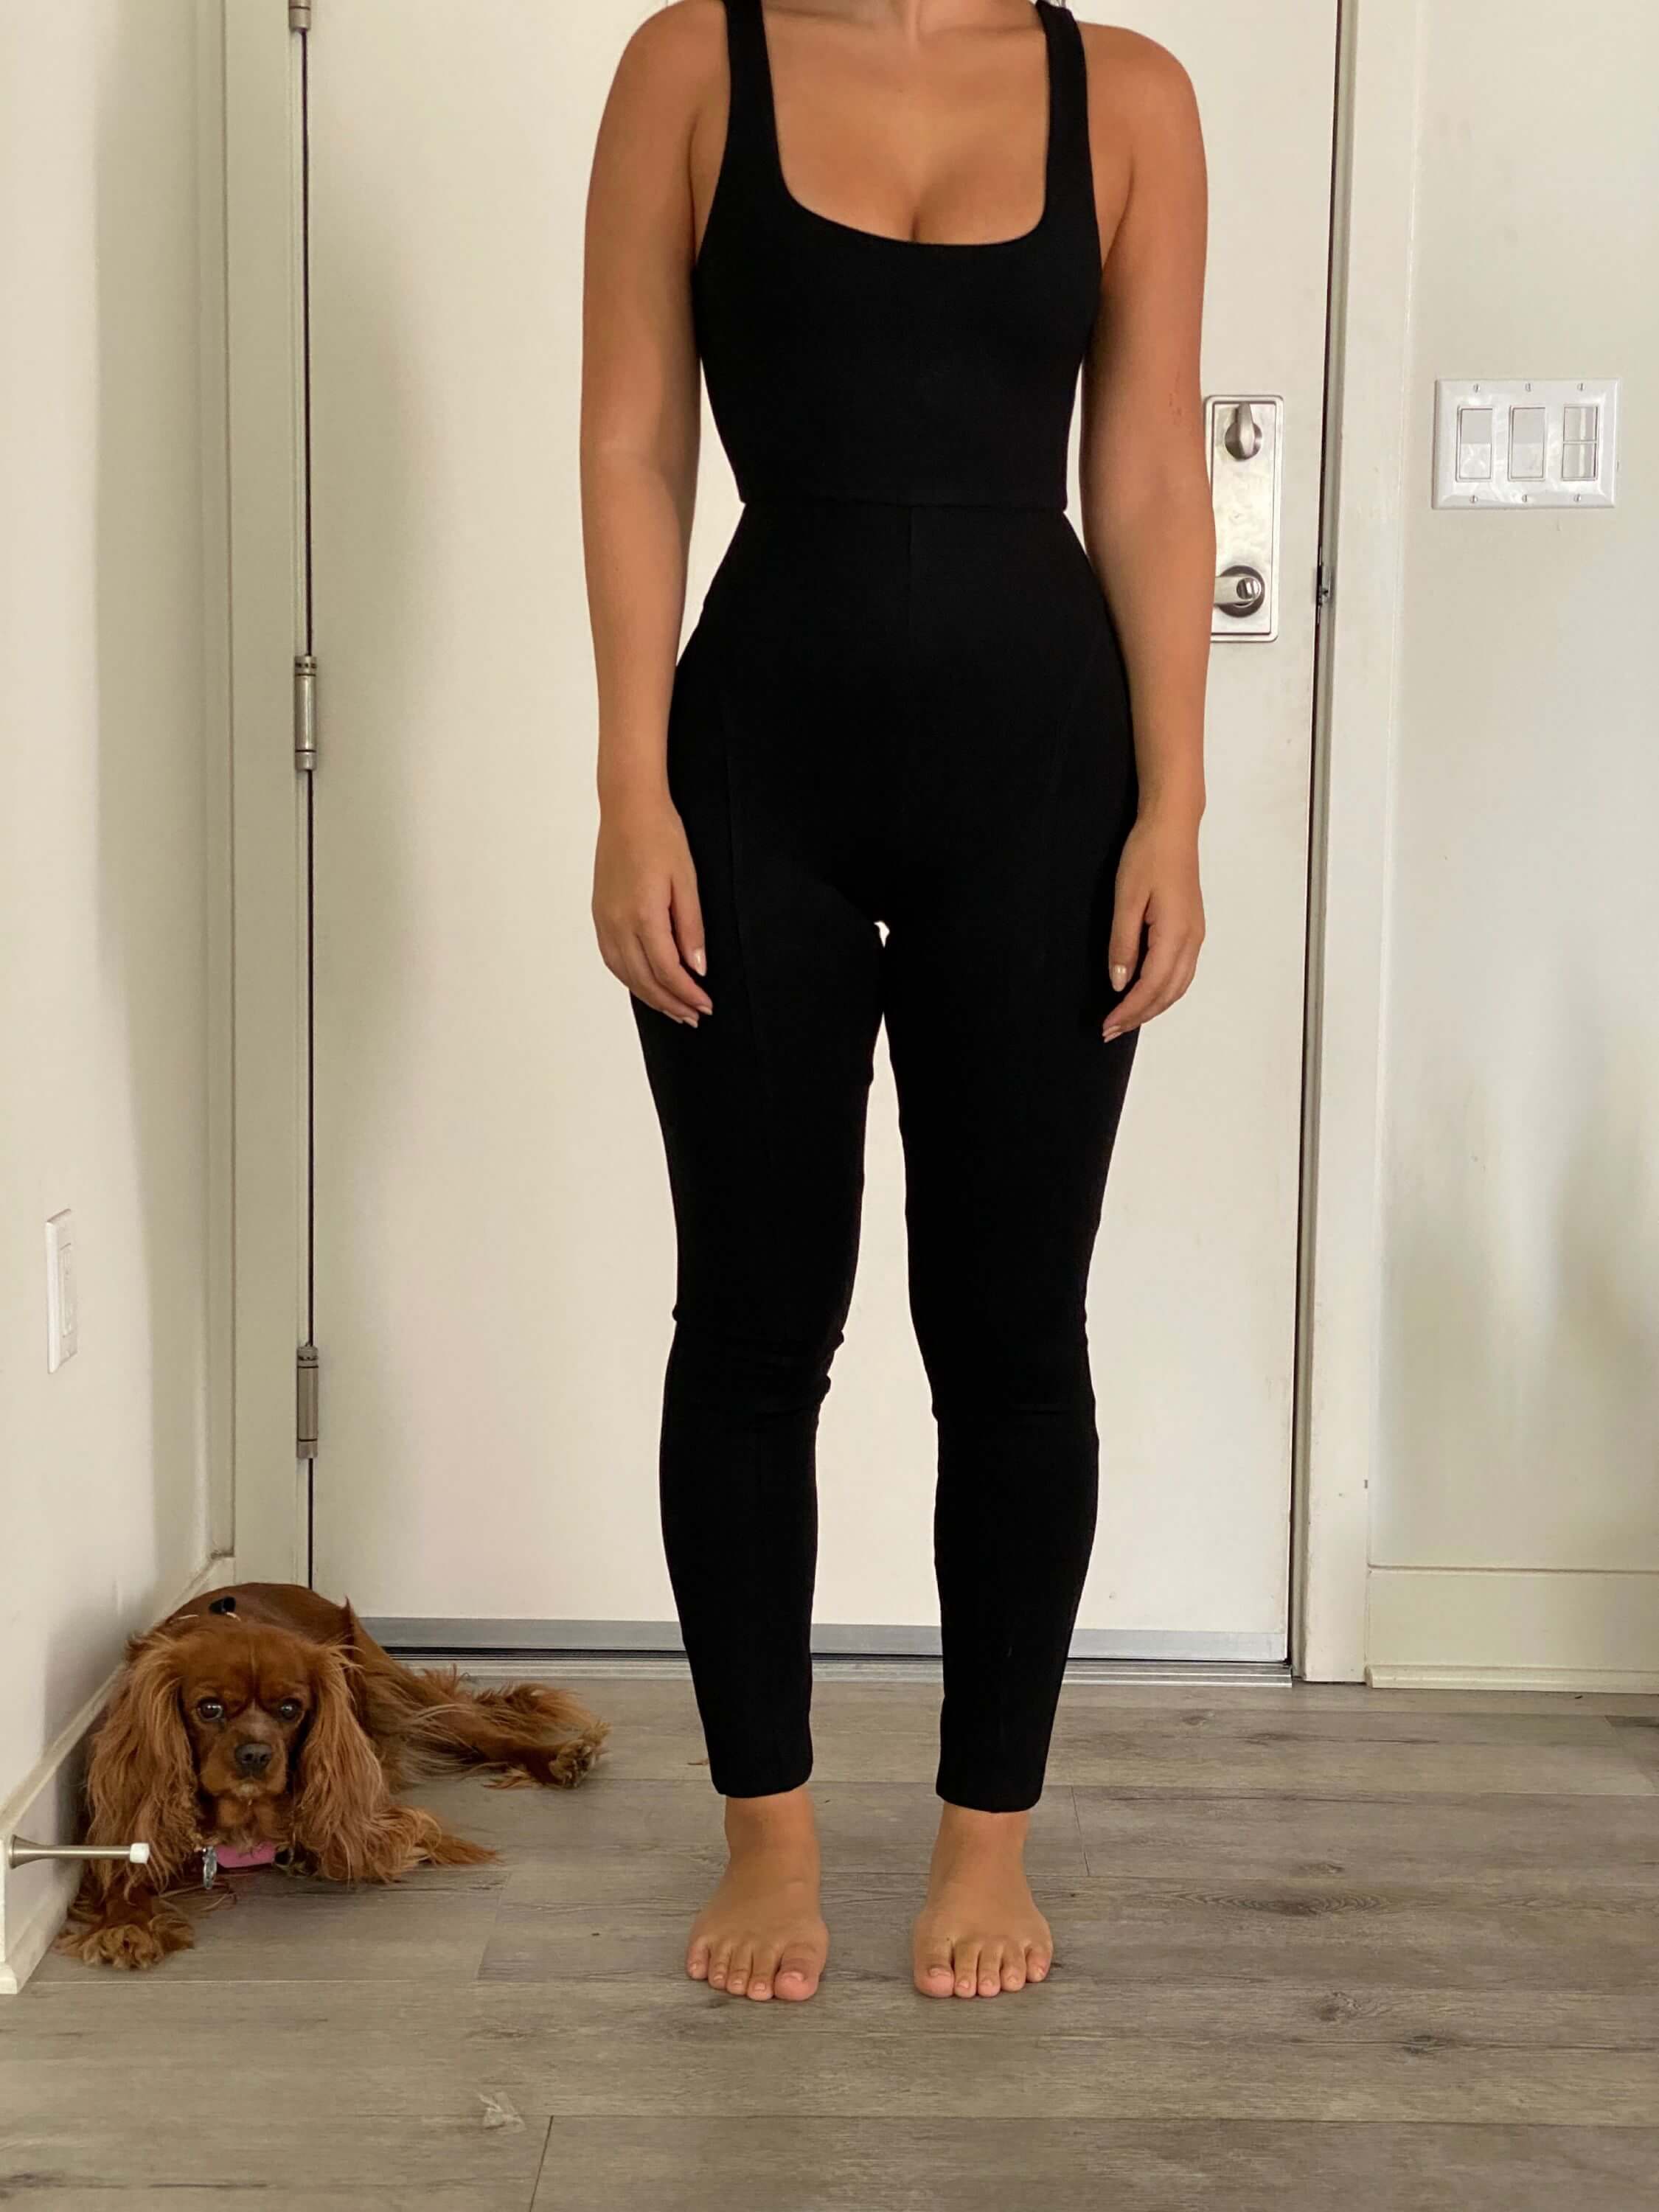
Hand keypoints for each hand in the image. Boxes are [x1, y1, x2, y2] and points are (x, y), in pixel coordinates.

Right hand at [592, 793, 712, 1025]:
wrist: (628, 809)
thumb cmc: (661, 837)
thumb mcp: (687, 881)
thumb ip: (692, 927)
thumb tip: (698, 967)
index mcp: (643, 915)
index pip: (668, 971)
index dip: (687, 993)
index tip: (706, 1005)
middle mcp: (618, 923)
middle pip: (645, 979)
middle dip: (671, 1003)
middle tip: (693, 1017)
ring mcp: (605, 920)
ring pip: (626, 974)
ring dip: (650, 997)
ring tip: (673, 1009)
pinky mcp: (600, 914)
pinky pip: (612, 959)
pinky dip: (630, 979)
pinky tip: (645, 984)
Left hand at [1102, 807, 1203, 1040]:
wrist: (1173, 828)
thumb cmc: (1148, 855)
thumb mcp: (1126, 899)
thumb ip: (1122, 944)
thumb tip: (1119, 982)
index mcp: (1175, 933)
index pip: (1150, 986)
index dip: (1129, 1010)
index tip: (1108, 1024)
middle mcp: (1191, 940)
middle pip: (1168, 993)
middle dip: (1139, 1016)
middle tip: (1111, 1030)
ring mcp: (1195, 935)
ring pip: (1178, 986)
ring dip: (1153, 1007)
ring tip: (1127, 1019)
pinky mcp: (1192, 929)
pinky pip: (1181, 972)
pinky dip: (1164, 991)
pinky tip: (1147, 994)